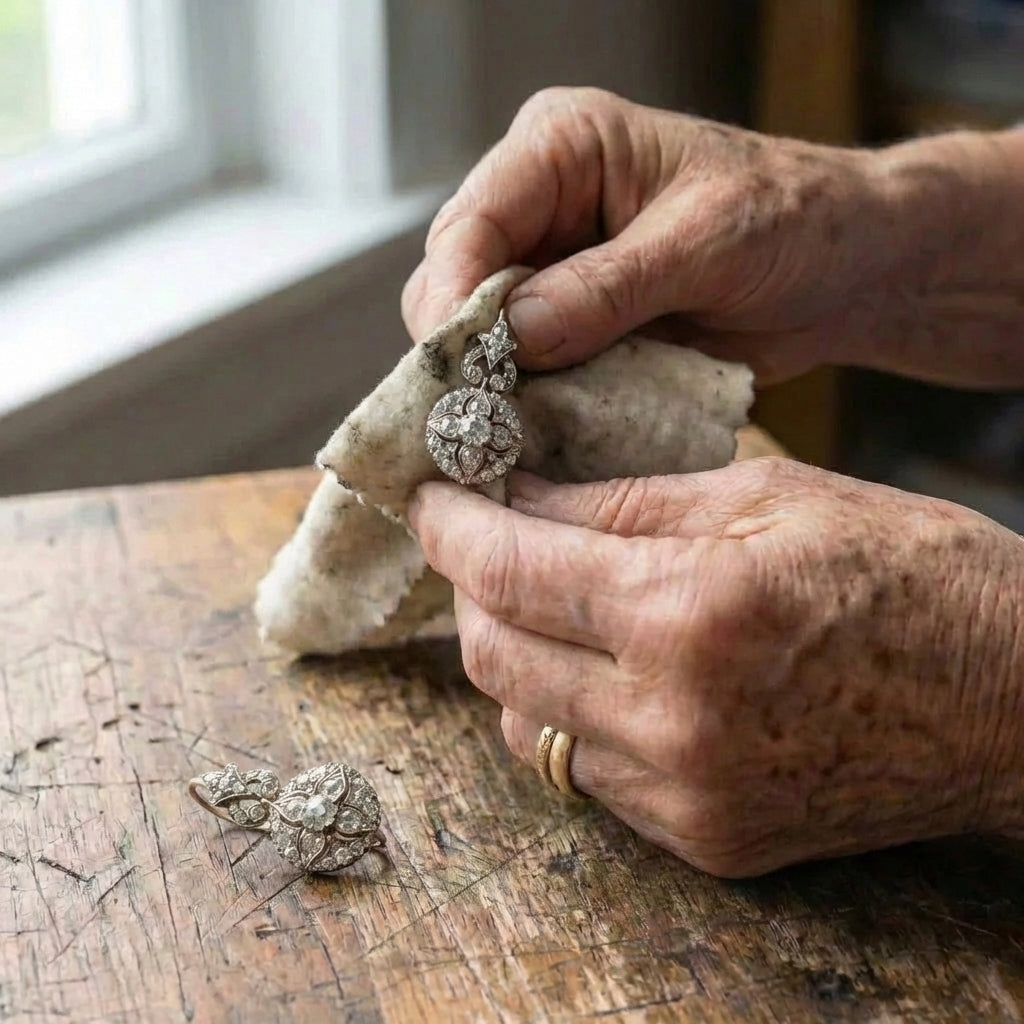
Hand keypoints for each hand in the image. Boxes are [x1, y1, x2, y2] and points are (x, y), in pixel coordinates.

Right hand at [403, 88, 1023, 387]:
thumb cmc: (790, 220)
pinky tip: (540, 433)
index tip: (455, 366)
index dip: (453, 296)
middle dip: (463, 351)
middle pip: (456, 282)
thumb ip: (608, 287)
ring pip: (481, 336)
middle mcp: (541, 208)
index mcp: (562, 148)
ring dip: (494, 386)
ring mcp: (552, 273)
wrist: (840, 270)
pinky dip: (531, 405)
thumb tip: (514, 335)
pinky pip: (526, 372)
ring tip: (507, 432)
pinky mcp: (571, 328)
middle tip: (478, 415)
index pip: (471, 221)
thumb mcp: (705, 242)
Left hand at [409, 459, 1023, 875]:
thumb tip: (520, 498)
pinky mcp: (705, 839)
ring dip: (510, 655)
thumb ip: (624, 503)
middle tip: (480, 540)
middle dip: (468, 589)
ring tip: (538, 601)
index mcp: (689, 611)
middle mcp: (672, 718)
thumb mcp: (765, 496)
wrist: (1013, 700)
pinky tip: (596, 668)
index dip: (452, 527)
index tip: (431, 497)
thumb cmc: (908, 572)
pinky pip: (585, 774)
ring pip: (526, 724)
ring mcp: (685, 794)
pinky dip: (565, 713)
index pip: (511, 569)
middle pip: (494, 656)